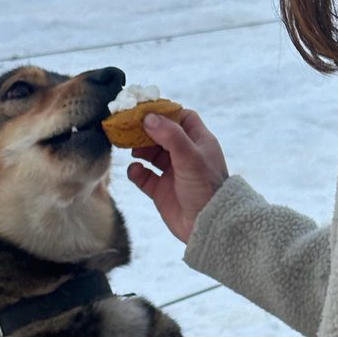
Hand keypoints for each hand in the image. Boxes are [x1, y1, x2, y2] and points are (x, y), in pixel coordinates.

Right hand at [127, 109, 228, 243]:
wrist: (208, 226)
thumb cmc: (206, 188)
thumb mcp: (191, 157)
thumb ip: (170, 135)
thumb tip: (148, 118)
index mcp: (199, 142)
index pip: (183, 118)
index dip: (166, 112)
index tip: (146, 110)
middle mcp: (186, 155)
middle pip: (162, 134)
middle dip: (146, 130)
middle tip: (129, 127)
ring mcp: (173, 173)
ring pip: (151, 154)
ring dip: (139, 148)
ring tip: (131, 148)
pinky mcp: (162, 191)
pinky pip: (144, 176)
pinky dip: (137, 171)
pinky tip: (135, 170)